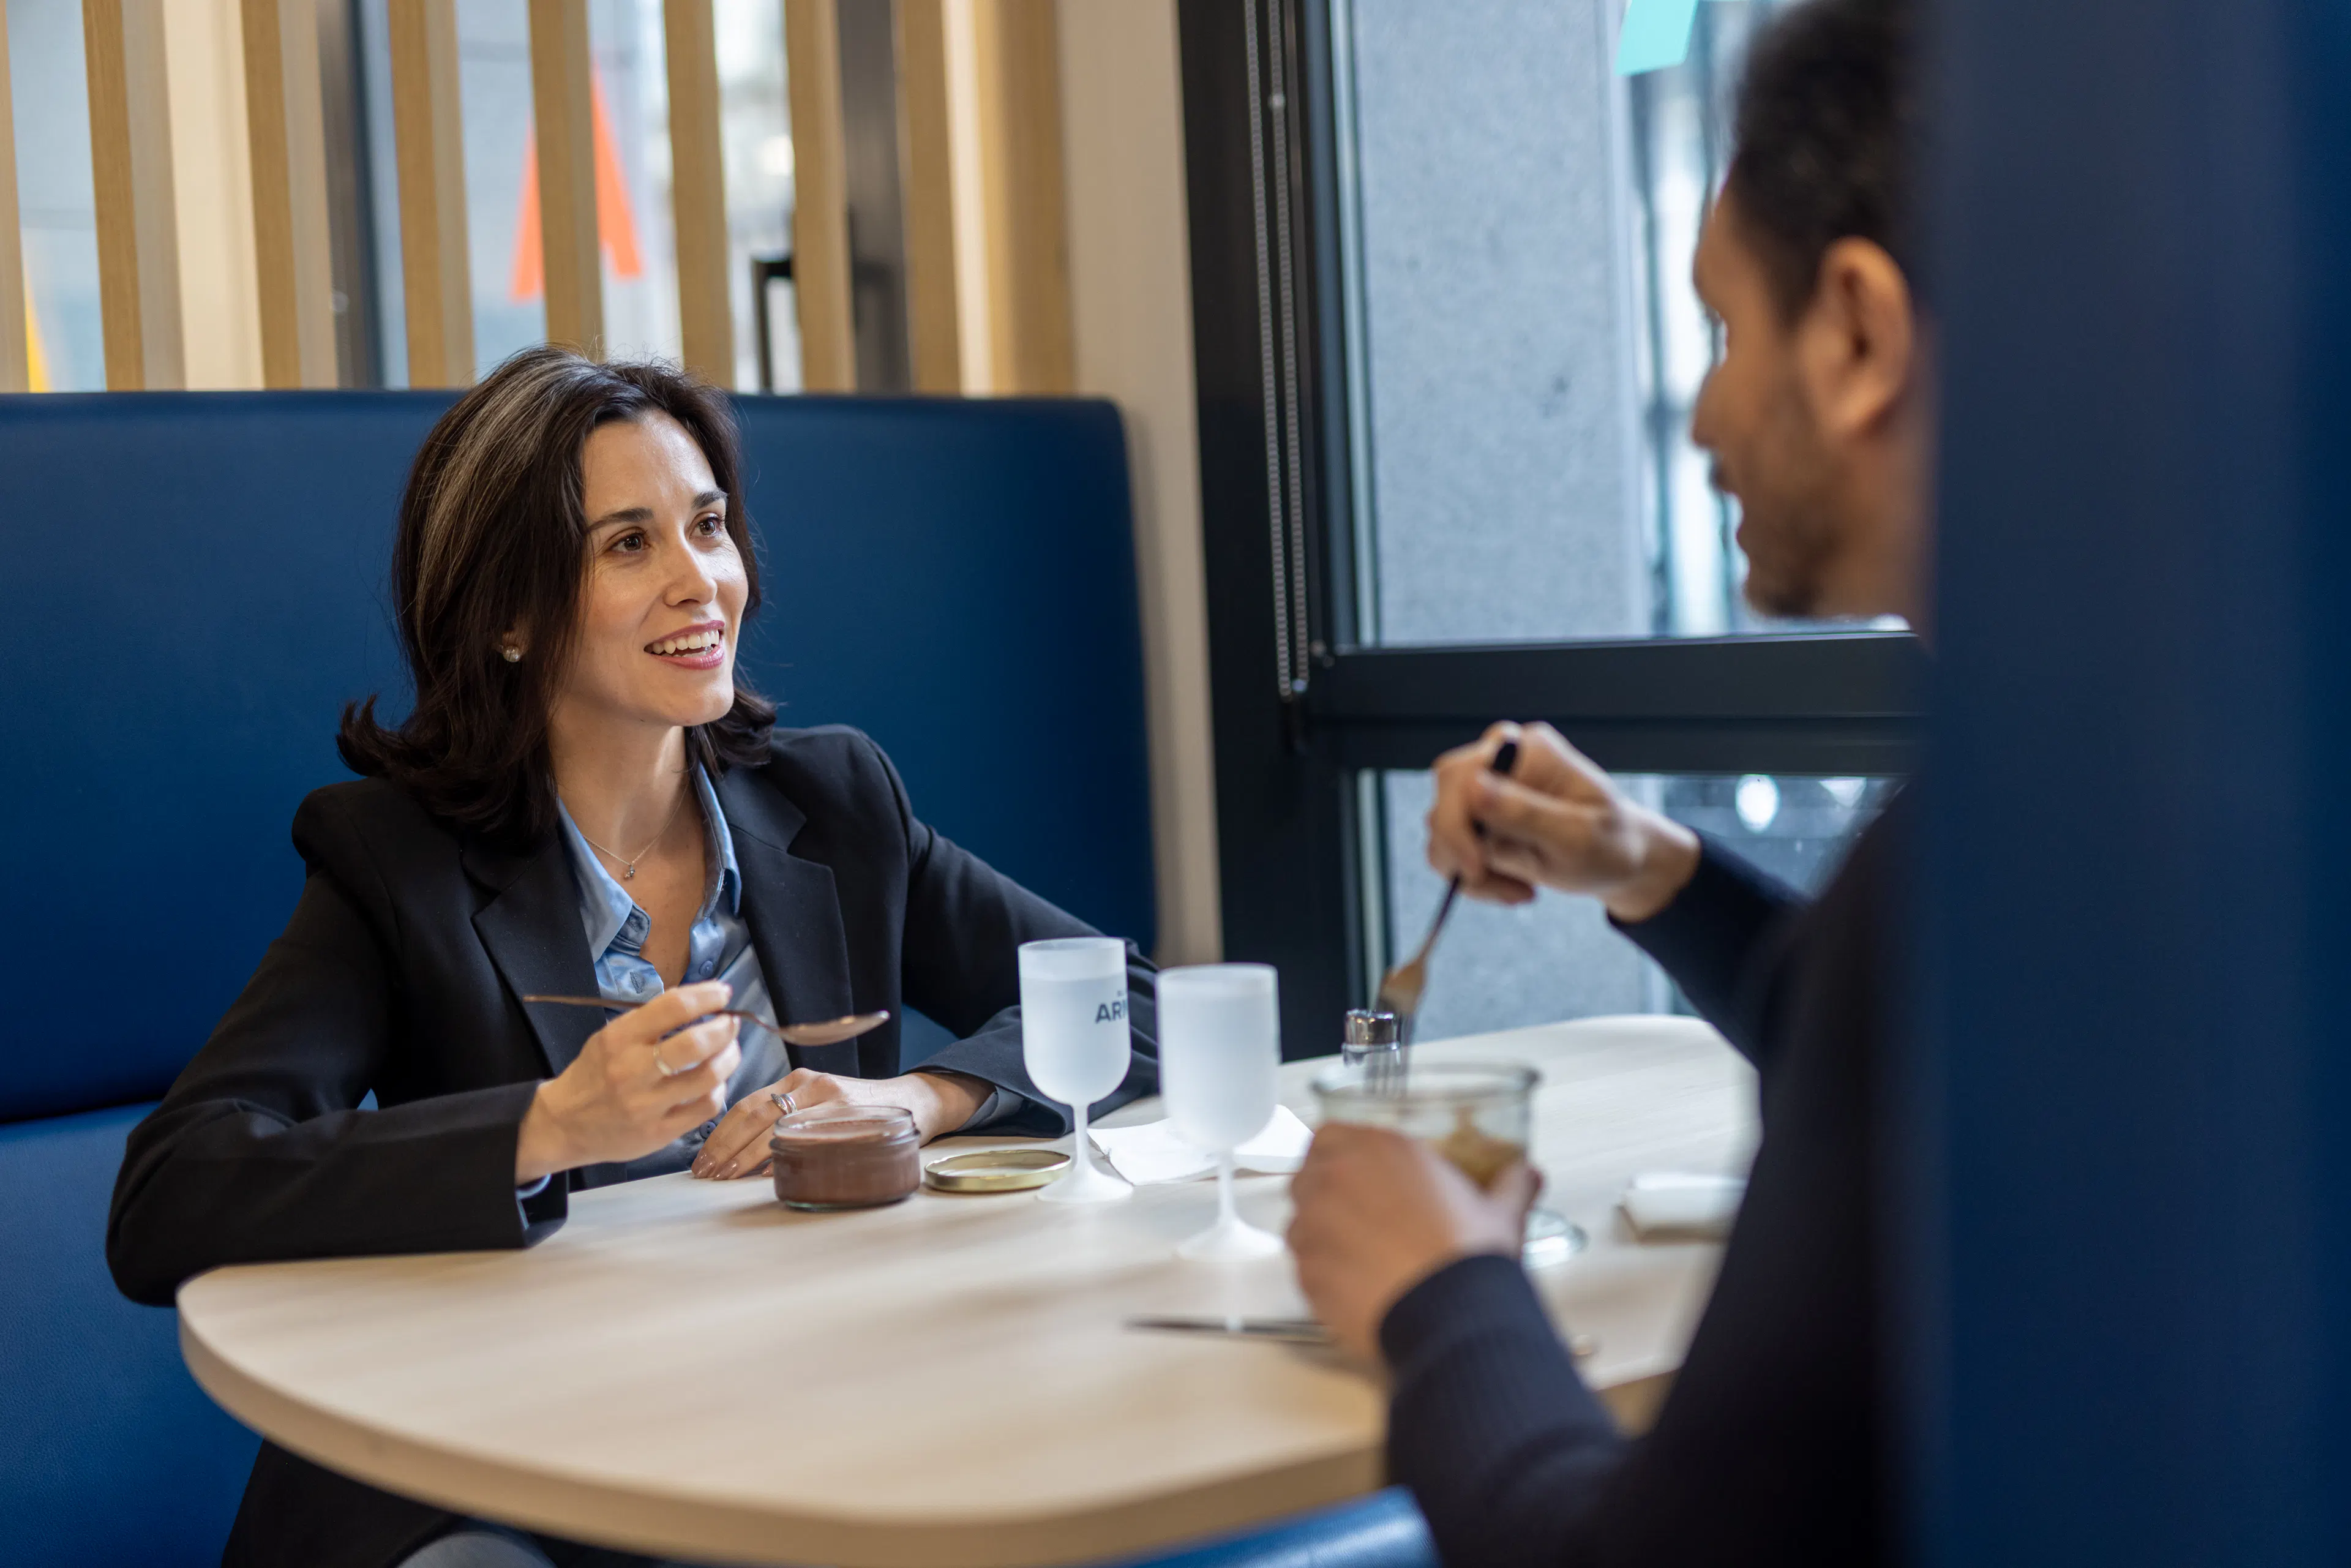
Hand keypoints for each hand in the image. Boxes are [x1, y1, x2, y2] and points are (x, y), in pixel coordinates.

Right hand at [515, 982, 741, 1183]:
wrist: (563, 1125)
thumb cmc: (593, 1074)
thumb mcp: (609, 1038)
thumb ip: (649, 1021)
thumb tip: (699, 1002)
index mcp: (618, 1039)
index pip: (673, 1007)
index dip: (707, 996)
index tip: (723, 993)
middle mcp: (632, 1071)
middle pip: (696, 1044)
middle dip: (725, 1028)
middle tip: (731, 1023)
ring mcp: (647, 1105)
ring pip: (708, 1077)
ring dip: (730, 1058)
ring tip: (730, 1050)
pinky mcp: (659, 1133)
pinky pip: (705, 1108)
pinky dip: (719, 1090)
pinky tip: (715, 1082)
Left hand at [690, 1067, 990, 1178]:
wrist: (915, 1103)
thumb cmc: (862, 1112)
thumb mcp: (821, 1106)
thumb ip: (788, 1121)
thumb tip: (743, 1158)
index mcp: (798, 1081)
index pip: (746, 1105)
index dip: (719, 1135)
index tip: (702, 1162)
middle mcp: (810, 1084)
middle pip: (752, 1115)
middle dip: (724, 1147)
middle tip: (705, 1175)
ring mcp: (829, 1098)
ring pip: (774, 1126)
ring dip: (744, 1156)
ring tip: (724, 1178)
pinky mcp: (848, 1115)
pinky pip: (805, 1137)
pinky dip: (781, 1157)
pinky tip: (764, 1175)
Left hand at [1287, 1124, 1541, 1360]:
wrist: (1453, 1316)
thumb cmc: (1469, 1258)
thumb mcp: (1500, 1212)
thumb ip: (1510, 1184)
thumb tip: (1527, 1174)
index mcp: (1380, 1149)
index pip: (1330, 1134)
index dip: (1339, 1155)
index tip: (1354, 1173)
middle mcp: (1337, 1178)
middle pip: (1308, 1175)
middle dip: (1325, 1193)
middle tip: (1357, 1217)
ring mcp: (1315, 1226)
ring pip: (1299, 1222)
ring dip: (1320, 1234)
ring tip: (1356, 1257)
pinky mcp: (1306, 1273)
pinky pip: (1302, 1267)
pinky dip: (1320, 1274)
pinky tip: (1353, 1286)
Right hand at [1426, 721, 1700, 921]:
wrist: (1620, 862)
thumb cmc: (1610, 844)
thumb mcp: (1577, 837)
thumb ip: (1526, 813)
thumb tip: (1473, 788)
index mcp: (1528, 751)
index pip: (1462, 774)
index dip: (1457, 823)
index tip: (1476, 867)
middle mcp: (1501, 762)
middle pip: (1444, 800)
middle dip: (1461, 851)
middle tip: (1489, 881)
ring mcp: (1487, 791)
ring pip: (1441, 831)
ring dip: (1472, 872)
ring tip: (1519, 891)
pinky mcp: (1479, 819)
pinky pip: (1451, 850)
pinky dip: (1475, 879)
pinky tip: (1513, 887)